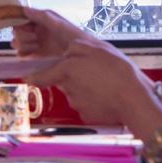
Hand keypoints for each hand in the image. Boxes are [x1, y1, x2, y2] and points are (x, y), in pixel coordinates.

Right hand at [10, 7, 88, 56]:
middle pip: (17, 31)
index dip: (17, 19)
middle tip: (33, 38)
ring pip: (18, 43)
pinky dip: (23, 54)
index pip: (21, 17)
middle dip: (22, 34)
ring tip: (34, 46)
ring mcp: (35, 44)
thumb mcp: (57, 23)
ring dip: (22, 44)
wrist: (81, 55)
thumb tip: (24, 8)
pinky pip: (22, 54)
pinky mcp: (36, 56)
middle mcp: (36, 31)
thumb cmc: (72, 36)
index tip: (16, 23)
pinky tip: (32, 54)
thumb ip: (41, 16)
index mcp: (40, 20)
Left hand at [27, 37, 155, 124]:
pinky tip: (106, 97)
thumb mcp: (98, 48)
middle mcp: (67, 88)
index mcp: (67, 69)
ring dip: (85, 89)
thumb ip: (78, 47)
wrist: (132, 99)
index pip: (41, 76)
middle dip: (73, 78)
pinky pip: (86, 106)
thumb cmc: (116, 70)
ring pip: (76, 93)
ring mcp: (77, 104)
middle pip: (64, 82)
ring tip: (104, 84)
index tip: (28, 78)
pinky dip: (93, 102)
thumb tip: (68, 48)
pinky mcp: (87, 115)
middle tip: (92, 73)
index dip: (35, 77)